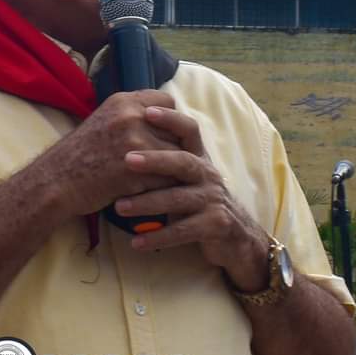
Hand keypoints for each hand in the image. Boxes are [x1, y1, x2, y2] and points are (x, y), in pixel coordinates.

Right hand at [32, 91, 183, 218]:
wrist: (56, 181)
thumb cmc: (80, 153)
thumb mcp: (104, 119)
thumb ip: (133, 114)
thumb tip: (166, 117)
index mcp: (124, 101)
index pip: (167, 103)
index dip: (170, 121)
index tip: (163, 136)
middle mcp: (131, 117)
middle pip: (176, 130)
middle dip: (173, 147)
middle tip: (167, 162)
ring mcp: (134, 143)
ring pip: (176, 156)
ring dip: (172, 170)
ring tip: (164, 179)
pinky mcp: (135, 171)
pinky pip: (167, 179)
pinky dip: (164, 188)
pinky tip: (153, 191)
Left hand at [112, 106, 271, 290]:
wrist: (237, 236)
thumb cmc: (199, 201)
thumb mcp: (187, 178)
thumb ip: (167, 159)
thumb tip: (129, 134)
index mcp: (199, 158)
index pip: (189, 130)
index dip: (171, 119)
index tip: (146, 112)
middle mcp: (208, 175)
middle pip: (183, 162)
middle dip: (154, 160)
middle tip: (127, 159)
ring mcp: (213, 200)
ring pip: (178, 199)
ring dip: (147, 203)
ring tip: (119, 207)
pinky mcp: (215, 225)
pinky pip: (182, 231)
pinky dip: (158, 237)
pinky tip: (136, 242)